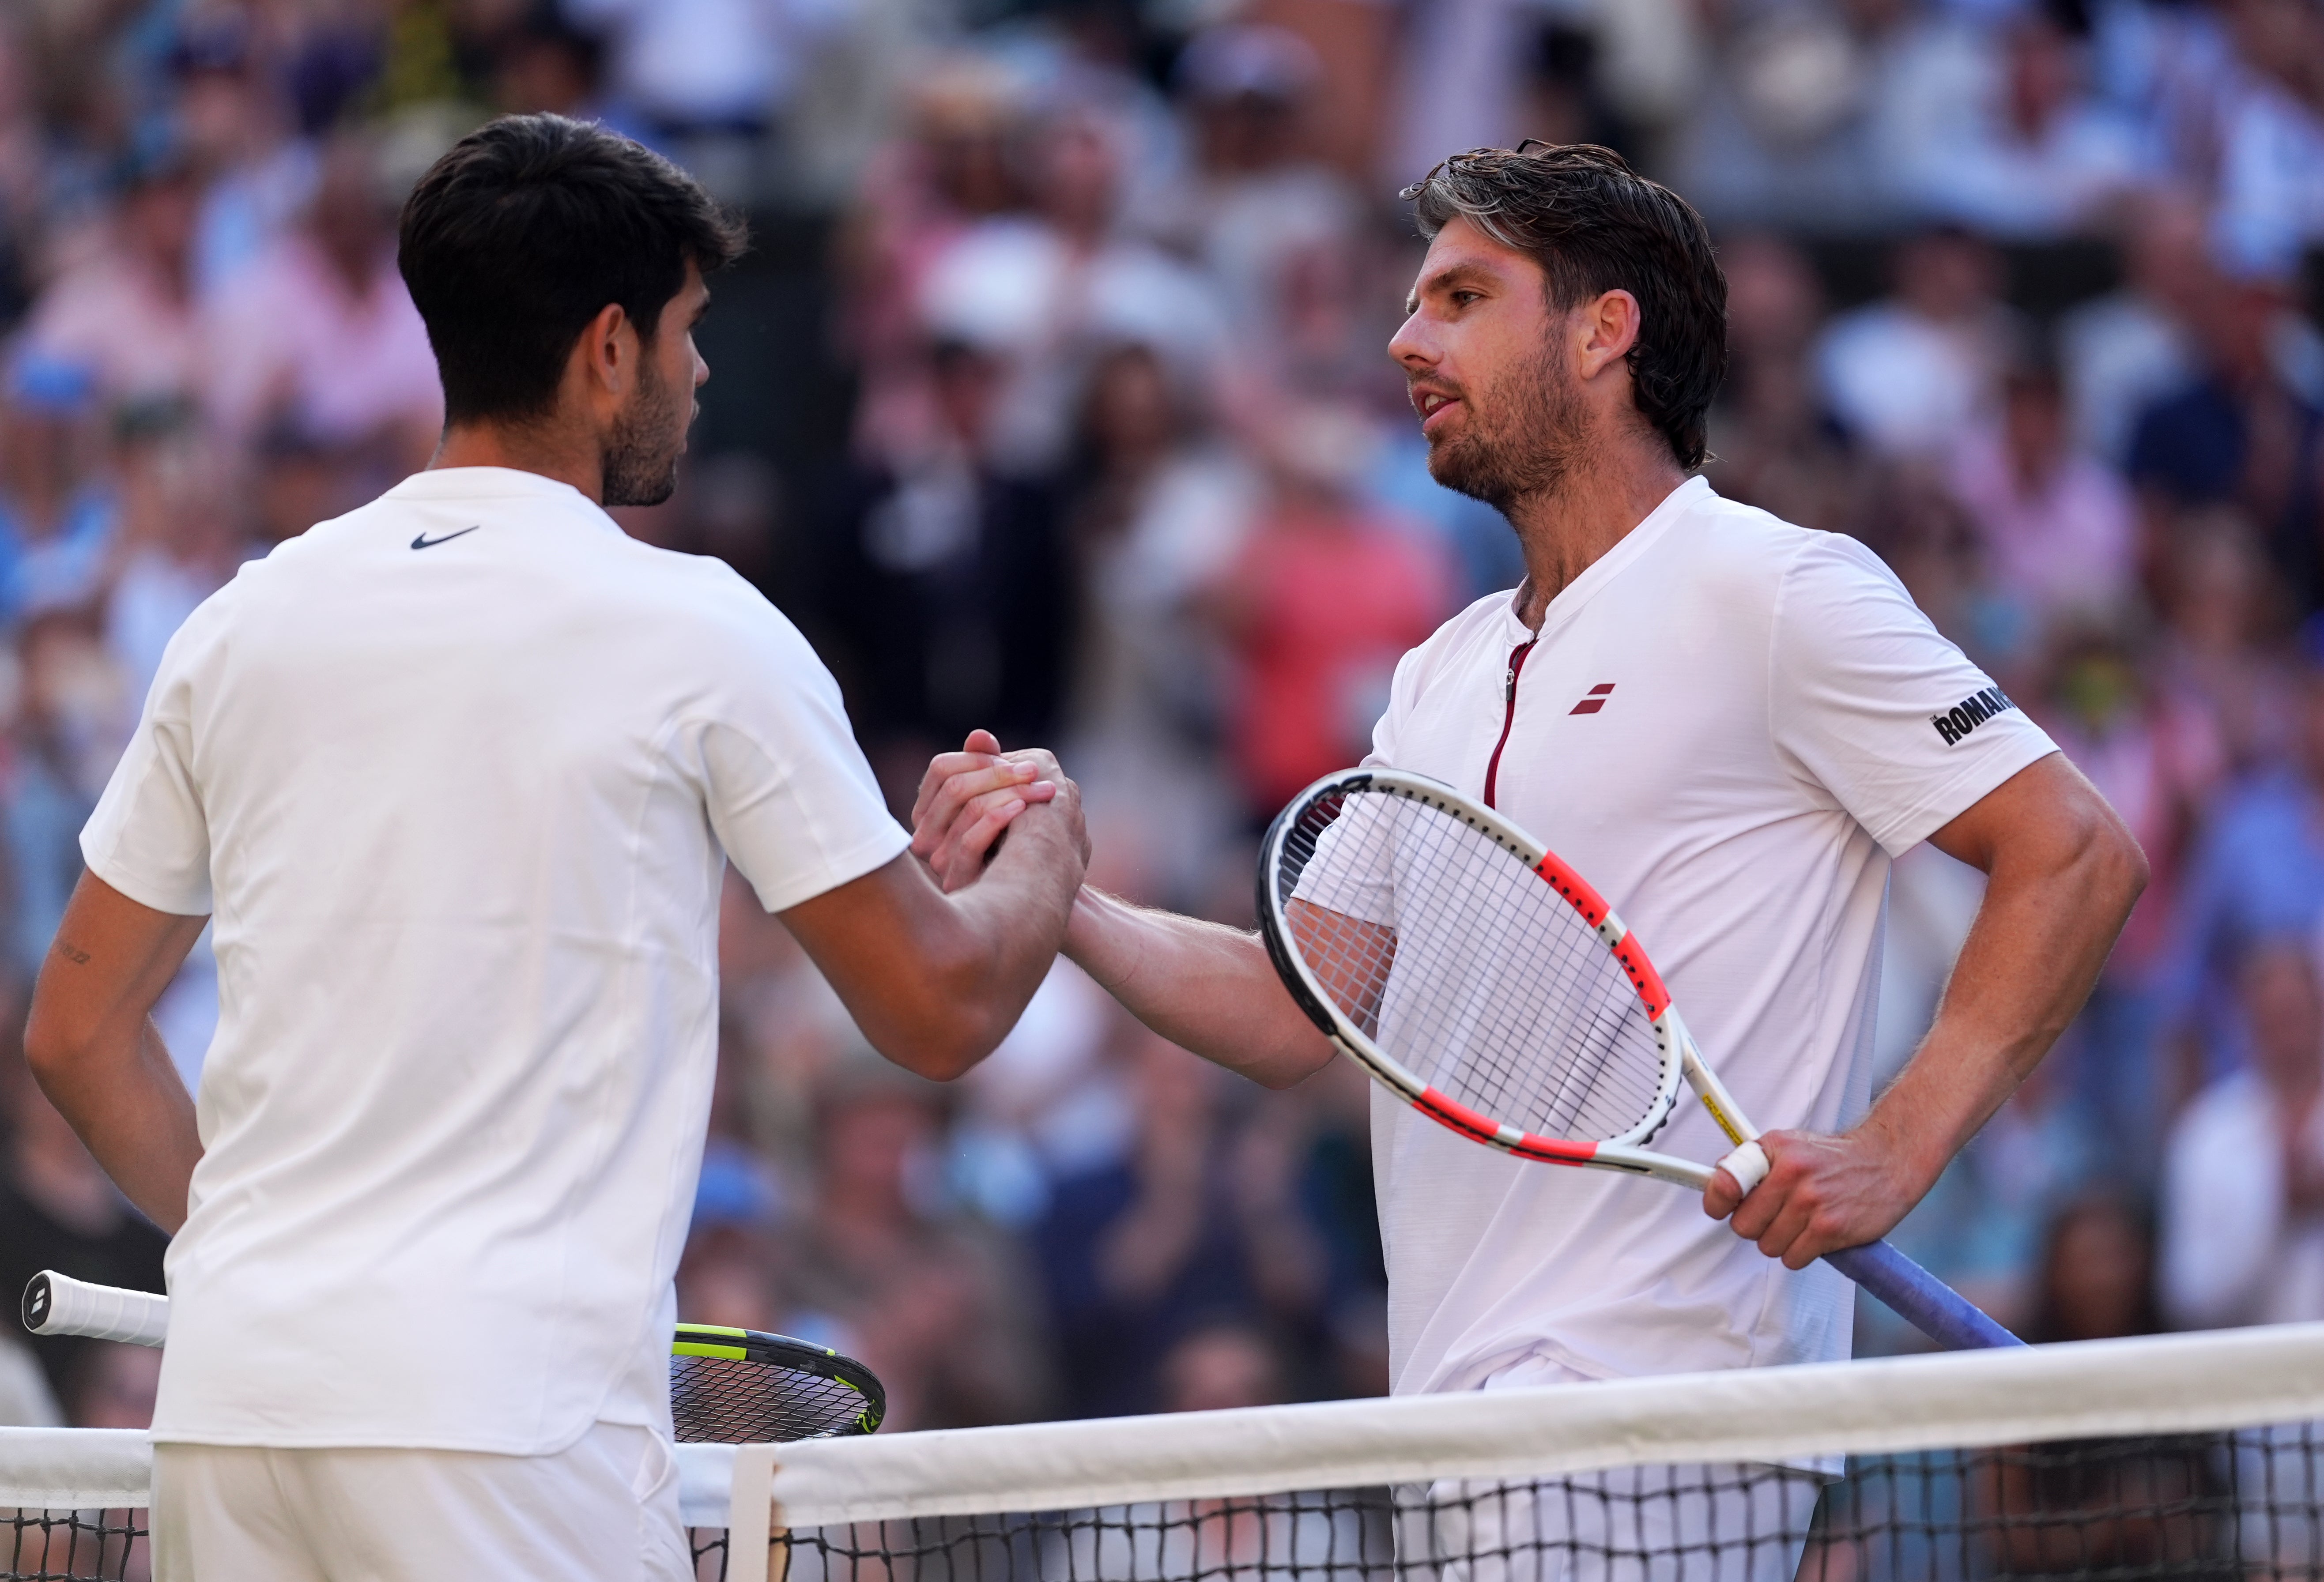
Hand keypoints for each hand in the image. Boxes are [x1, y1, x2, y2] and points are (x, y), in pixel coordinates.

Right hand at [909, 730, 1083, 892]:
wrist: (1029, 895)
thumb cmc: (1012, 842)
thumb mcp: (999, 800)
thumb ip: (986, 767)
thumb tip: (980, 735)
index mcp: (928, 810)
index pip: (941, 768)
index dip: (980, 759)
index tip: (1018, 762)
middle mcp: (924, 834)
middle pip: (955, 785)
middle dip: (999, 773)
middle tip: (1037, 772)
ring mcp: (936, 858)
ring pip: (967, 806)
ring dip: (1010, 792)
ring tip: (1044, 791)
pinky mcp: (955, 878)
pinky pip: (971, 839)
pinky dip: (999, 818)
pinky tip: (1025, 812)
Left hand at [1701, 1125, 1918, 1269]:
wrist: (1887, 1162)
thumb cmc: (1833, 1157)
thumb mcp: (1789, 1145)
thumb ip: (1753, 1162)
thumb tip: (1716, 1181)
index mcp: (1776, 1151)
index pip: (1726, 1182)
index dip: (1717, 1201)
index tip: (1719, 1208)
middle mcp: (1792, 1175)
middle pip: (1743, 1225)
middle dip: (1754, 1225)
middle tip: (1773, 1215)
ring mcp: (1812, 1204)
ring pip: (1767, 1246)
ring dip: (1779, 1241)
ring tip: (1798, 1223)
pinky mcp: (1830, 1230)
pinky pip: (1792, 1259)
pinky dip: (1798, 1253)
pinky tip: (1812, 1235)